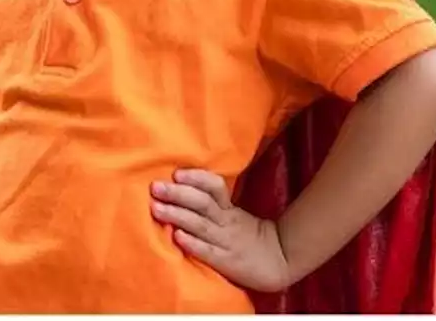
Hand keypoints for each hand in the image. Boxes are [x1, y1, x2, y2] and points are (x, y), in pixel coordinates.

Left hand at [151, 169, 290, 292]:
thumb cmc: (249, 235)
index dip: (196, 178)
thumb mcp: (234, 214)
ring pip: (200, 224)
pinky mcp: (226, 261)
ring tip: (156, 208)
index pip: (215, 186)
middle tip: (156, 187)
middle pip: (202, 203)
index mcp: (228, 208)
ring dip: (177, 215)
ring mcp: (226, 241)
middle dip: (177, 194)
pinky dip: (193, 243)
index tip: (176, 173)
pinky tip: (177, 237)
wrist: (280, 261)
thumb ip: (212, 204)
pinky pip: (208, 251)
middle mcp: (226, 221)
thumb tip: (179, 188)